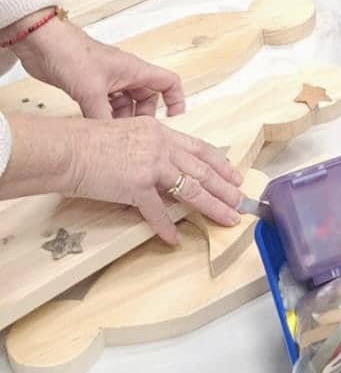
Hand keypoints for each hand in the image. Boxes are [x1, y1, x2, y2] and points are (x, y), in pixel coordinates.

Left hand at [20, 14, 185, 120]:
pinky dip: (105, 118)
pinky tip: (97, 129)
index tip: (173, 119)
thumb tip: (111, 142)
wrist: (42, 43)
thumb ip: (103, 117)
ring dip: (121, 120)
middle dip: (142, 118)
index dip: (176, 99)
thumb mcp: (90, 91)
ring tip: (113, 135)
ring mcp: (108, 82)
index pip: (168, 82)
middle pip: (146, 99)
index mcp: (134, 69)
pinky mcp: (90, 88)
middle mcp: (124, 75)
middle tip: (133, 135)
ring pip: (125, 105)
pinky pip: (106, 107)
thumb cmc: (71, 54)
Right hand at [63, 115, 241, 245]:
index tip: (234, 175)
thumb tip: (160, 170)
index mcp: (159, 132)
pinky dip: (166, 228)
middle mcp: (160, 146)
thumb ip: (148, 149)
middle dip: (225, 188)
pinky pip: (156, 212)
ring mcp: (150, 166)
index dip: (220, 163)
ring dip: (212, 206)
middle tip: (241, 201)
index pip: (198, 148)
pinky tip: (174, 240)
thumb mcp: (127, 135)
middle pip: (202, 170)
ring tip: (227, 218)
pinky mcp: (135, 186)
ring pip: (191, 189)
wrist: (66, 149)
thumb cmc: (88, 142)